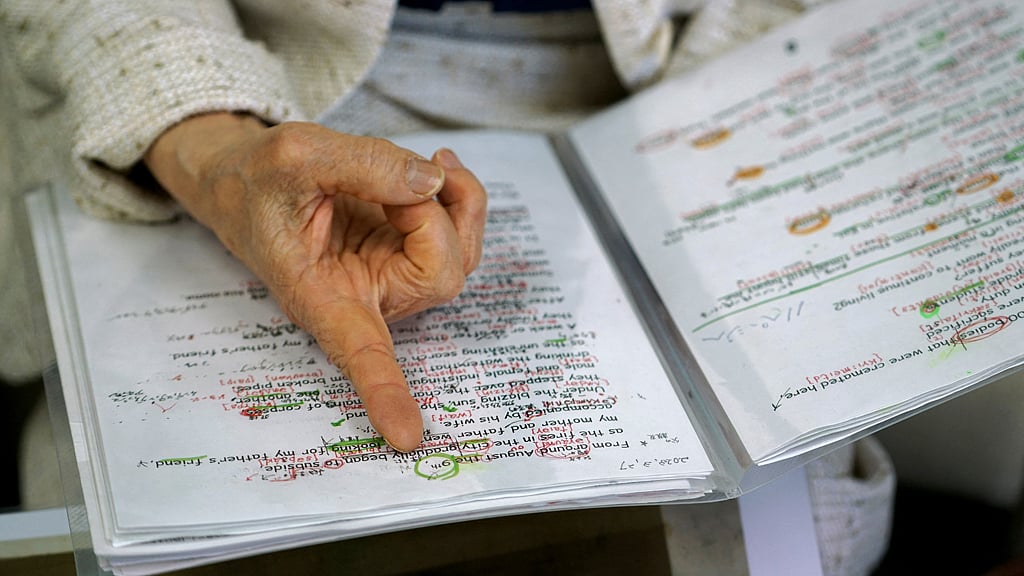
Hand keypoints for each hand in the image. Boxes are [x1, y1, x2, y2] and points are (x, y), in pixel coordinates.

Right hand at [144, 113, 486, 451]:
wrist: (249, 181)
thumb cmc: (257, 182)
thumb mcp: (293, 155)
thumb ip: (363, 164)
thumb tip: (430, 184)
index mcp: (320, 295)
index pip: (359, 353)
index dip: (383, 392)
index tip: (406, 436)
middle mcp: (365, 297)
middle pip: (438, 278)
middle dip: (435, 216)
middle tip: (403, 174)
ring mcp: (392, 277)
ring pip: (460, 258)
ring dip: (459, 204)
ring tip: (429, 162)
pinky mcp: (408, 253)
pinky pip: (460, 235)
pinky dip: (459, 197)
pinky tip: (437, 170)